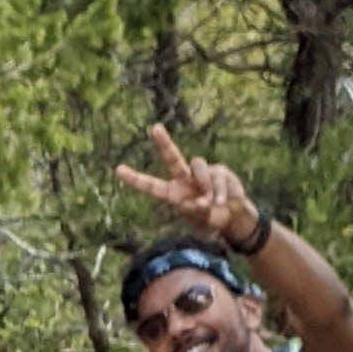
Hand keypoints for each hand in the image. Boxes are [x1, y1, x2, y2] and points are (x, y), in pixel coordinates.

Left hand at [115, 124, 268, 250]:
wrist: (233, 217)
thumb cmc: (210, 218)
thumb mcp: (202, 222)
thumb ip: (198, 213)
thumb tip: (200, 201)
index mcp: (174, 194)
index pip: (152, 186)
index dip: (136, 179)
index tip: (119, 170)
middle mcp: (184, 179)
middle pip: (172, 158)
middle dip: (164, 143)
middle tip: (155, 129)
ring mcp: (202, 173)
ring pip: (198, 166)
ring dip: (205, 185)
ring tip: (210, 203)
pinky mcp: (219, 171)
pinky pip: (217, 177)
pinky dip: (219, 192)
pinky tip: (221, 202)